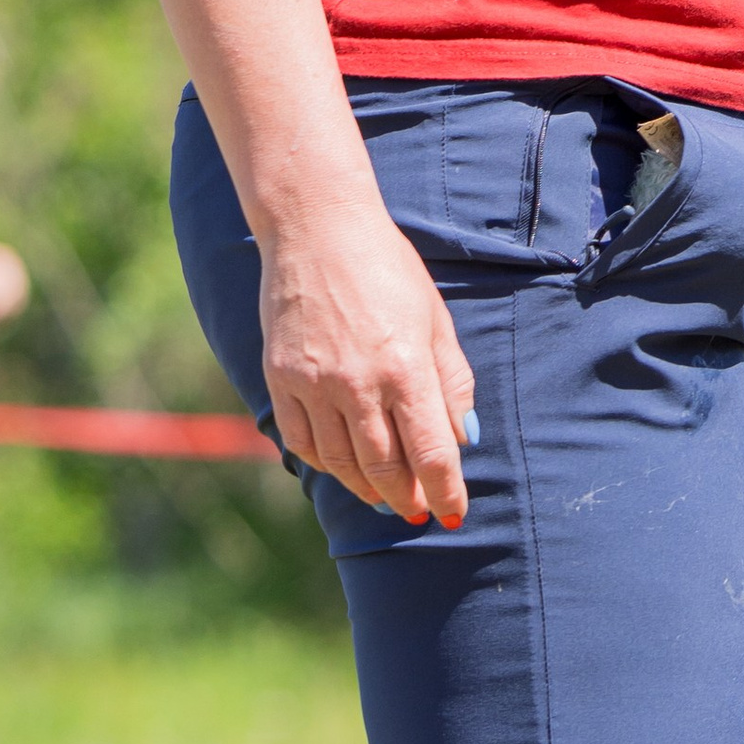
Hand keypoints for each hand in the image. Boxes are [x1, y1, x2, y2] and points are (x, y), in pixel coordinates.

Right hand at [258, 200, 474, 526]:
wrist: (318, 230)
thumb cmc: (388, 270)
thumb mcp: (435, 321)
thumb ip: (453, 382)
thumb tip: (463, 438)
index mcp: (405, 368)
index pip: (430, 453)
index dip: (444, 491)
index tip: (452, 513)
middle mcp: (357, 383)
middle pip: (385, 468)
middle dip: (407, 498)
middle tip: (419, 511)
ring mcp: (313, 383)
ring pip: (341, 464)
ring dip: (366, 489)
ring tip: (385, 497)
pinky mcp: (280, 378)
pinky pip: (301, 442)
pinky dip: (325, 464)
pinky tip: (342, 467)